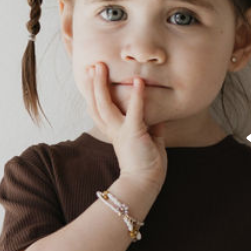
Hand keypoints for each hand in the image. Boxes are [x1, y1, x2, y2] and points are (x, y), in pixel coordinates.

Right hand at [83, 63, 166, 192]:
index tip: (91, 76)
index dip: (92, 92)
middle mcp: (112, 130)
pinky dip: (137, 96)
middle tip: (91, 65)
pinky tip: (138, 81)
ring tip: (100, 67)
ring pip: (104, 105)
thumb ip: (151, 128)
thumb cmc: (147, 166)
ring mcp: (121, 131)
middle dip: (92, 84)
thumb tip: (159, 117)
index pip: (98, 109)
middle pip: (95, 103)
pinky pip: (134, 112)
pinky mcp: (133, 134)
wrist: (144, 184)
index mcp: (113, 132)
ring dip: (102, 84)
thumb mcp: (150, 142)